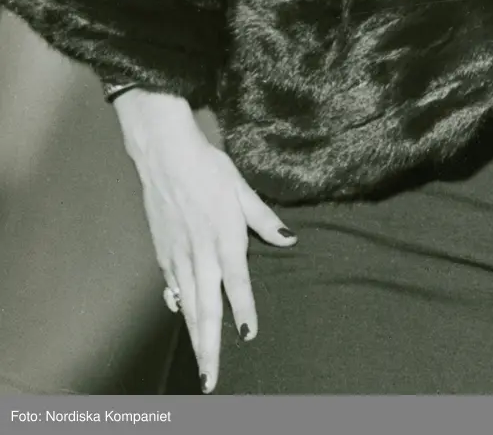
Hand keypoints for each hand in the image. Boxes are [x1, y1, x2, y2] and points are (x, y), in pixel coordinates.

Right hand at [113, 91, 296, 392]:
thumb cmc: (208, 167)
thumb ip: (263, 217)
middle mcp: (199, 253)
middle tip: (212, 378)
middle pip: (205, 307)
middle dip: (209, 346)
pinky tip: (182, 316)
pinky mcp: (162, 250)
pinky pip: (172, 286)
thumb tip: (290, 238)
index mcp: (223, 237)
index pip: (236, 282)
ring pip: (186, 304)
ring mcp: (177, 254)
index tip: (248, 337)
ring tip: (200, 362)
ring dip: (193, 335)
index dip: (244, 310)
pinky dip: (178, 306)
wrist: (164, 155)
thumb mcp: (241, 188)